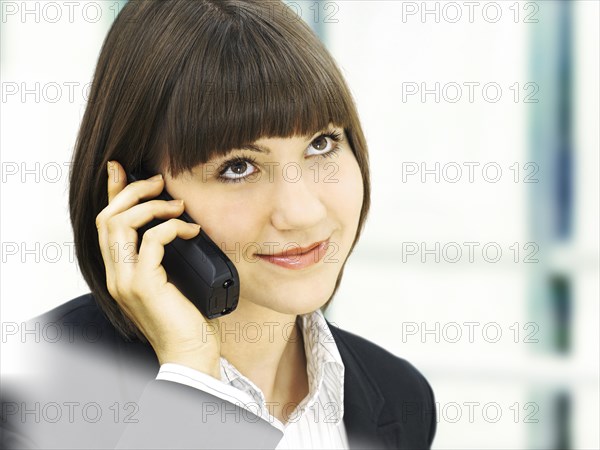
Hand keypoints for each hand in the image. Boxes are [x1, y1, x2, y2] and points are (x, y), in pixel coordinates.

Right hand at [95, 160, 220, 377]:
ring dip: (151, 206)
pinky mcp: (143, 285)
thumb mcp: (173, 279)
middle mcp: (115, 275)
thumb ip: (166, 256)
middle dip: (132, 191)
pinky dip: (172, 227)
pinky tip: (191, 230)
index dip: (112, 193)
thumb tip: (179, 224)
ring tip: (177, 205)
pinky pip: (151, 241)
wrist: (191, 353)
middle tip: (158, 181)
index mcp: (120, 272)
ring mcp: (125, 281)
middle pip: (108, 218)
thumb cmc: (188, 318)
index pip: (106, 225)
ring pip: (120, 225)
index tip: (121, 169)